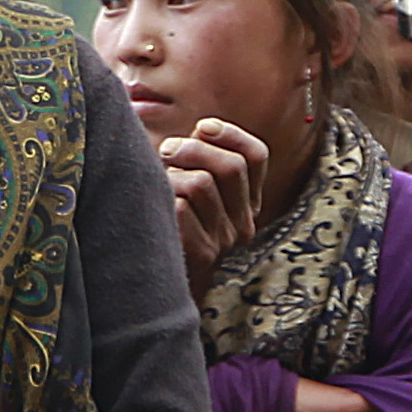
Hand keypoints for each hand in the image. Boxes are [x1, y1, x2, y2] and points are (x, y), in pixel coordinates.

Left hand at [159, 118, 273, 282]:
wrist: (159, 283)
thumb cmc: (171, 221)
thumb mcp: (195, 187)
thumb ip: (204, 159)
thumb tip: (203, 129)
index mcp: (249, 201)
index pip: (256, 156)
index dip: (231, 134)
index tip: (202, 127)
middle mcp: (244, 222)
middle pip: (230, 167)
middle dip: (193, 149)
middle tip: (167, 151)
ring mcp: (225, 240)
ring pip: (201, 184)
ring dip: (172, 176)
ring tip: (159, 185)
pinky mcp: (203, 254)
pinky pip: (179, 208)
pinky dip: (162, 200)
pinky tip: (156, 209)